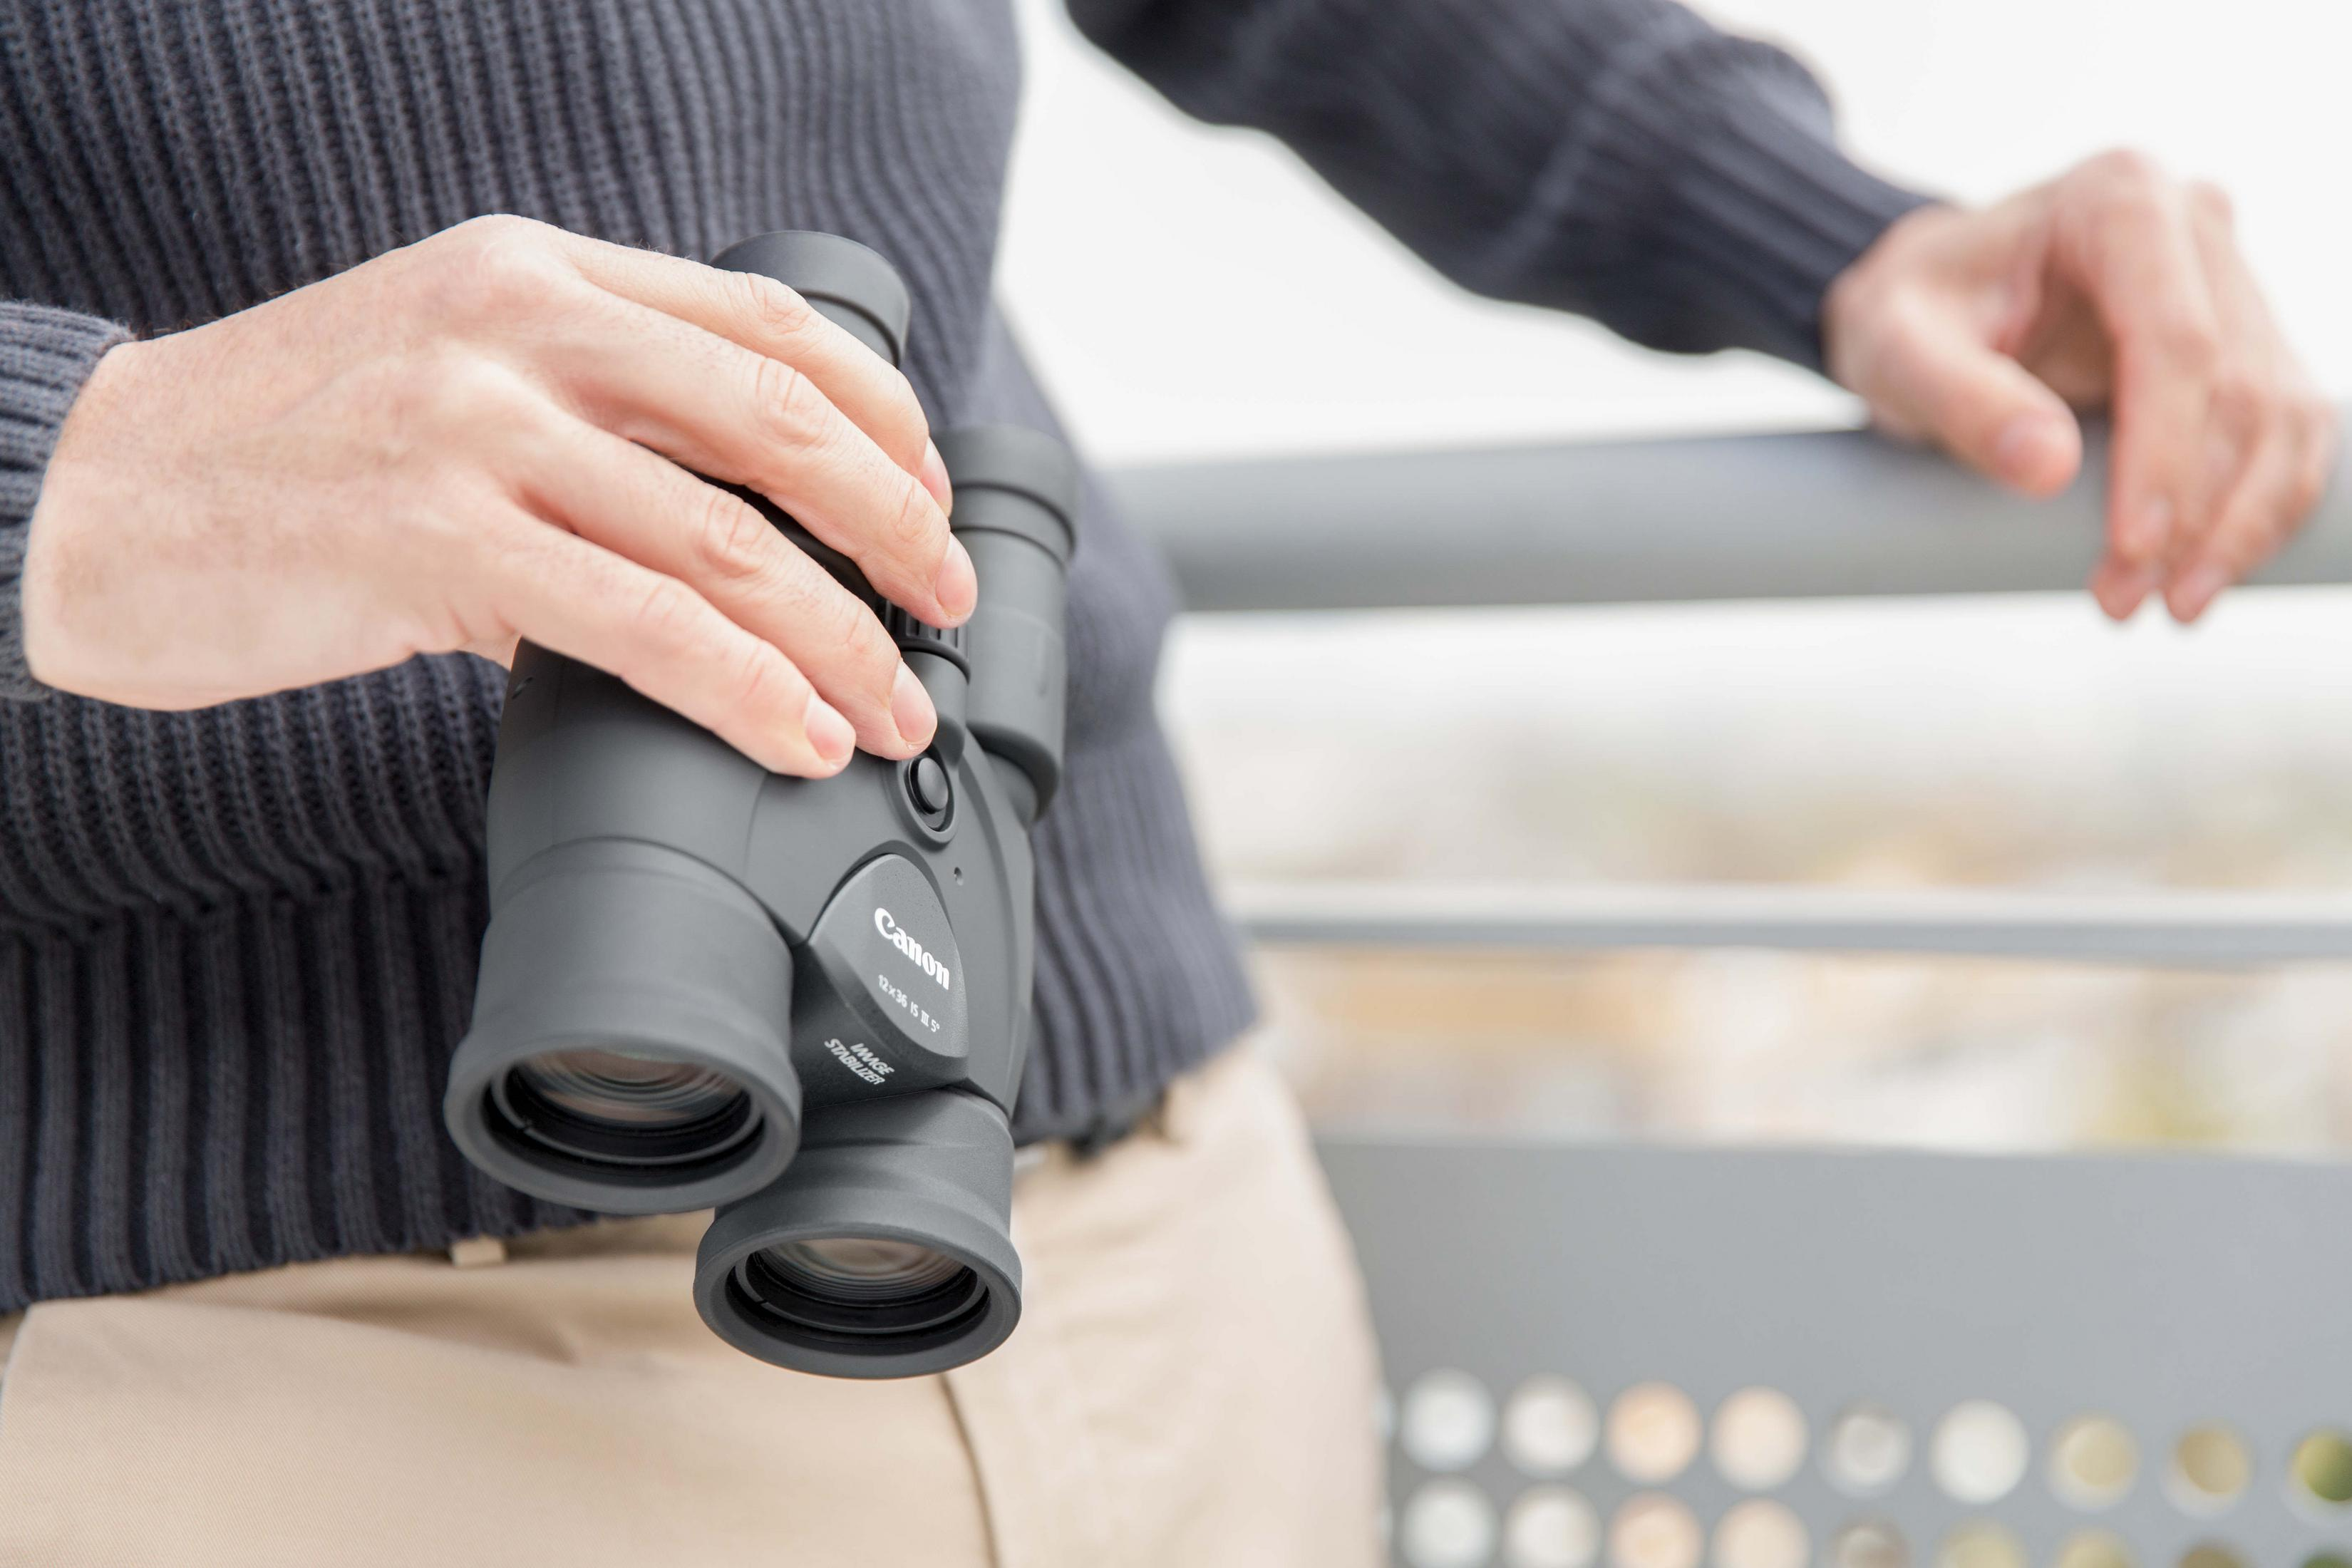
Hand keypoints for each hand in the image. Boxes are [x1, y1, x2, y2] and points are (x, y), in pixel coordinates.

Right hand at [22, 214, 965, 776]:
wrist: (89, 494)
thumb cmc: (281, 451)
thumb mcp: (449, 367)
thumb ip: (587, 406)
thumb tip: (735, 522)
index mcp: (540, 271)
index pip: (771, 327)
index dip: (884, 419)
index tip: (929, 498)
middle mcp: (521, 326)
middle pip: (779, 420)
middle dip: (895, 529)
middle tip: (945, 606)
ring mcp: (476, 428)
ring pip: (726, 537)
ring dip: (841, 639)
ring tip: (892, 709)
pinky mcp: (435, 540)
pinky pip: (640, 624)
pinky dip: (743, 688)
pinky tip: (795, 734)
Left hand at [1822, 151, 2333, 622]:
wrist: (1925, 304)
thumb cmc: (1907, 314)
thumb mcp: (1893, 348)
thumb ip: (1959, 398)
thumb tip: (2048, 467)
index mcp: (2118, 201)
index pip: (2174, 338)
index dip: (2164, 453)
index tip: (2131, 548)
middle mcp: (2195, 229)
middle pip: (2238, 384)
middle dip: (2195, 509)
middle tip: (2129, 600)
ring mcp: (2231, 284)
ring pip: (2281, 415)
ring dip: (2239, 523)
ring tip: (2169, 604)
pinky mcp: (2244, 342)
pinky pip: (2282, 434)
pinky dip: (2255, 509)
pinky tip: (2207, 571)